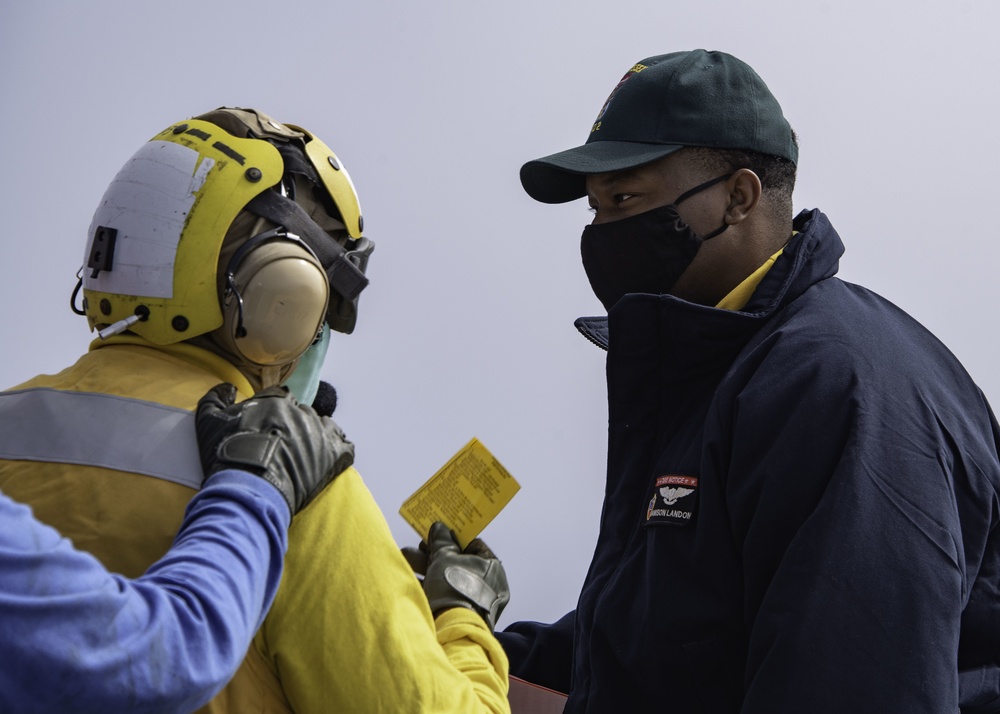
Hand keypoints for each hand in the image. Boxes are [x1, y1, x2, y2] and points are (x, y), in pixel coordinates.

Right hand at [195, 383, 353, 514]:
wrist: (248, 488)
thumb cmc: (227, 455)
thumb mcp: (208, 421)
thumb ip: (216, 398)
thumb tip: (228, 387)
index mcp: (276, 400)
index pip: (279, 399)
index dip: (272, 414)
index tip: (265, 430)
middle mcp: (301, 411)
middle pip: (301, 413)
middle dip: (292, 427)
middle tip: (280, 448)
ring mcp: (319, 432)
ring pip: (322, 427)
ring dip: (314, 437)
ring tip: (301, 457)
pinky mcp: (333, 454)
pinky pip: (345, 447)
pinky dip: (337, 452)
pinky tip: (326, 462)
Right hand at [403, 521, 509, 630]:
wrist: (451, 631)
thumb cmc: (455, 587)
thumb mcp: (445, 559)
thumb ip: (441, 541)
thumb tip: (439, 527)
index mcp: (492, 568)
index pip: (474, 546)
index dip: (454, 537)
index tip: (437, 533)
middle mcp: (486, 585)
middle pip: (457, 563)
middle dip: (433, 554)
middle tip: (417, 547)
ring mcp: (473, 602)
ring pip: (447, 578)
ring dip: (425, 567)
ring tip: (404, 558)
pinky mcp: (459, 615)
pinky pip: (443, 595)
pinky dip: (427, 585)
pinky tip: (408, 578)